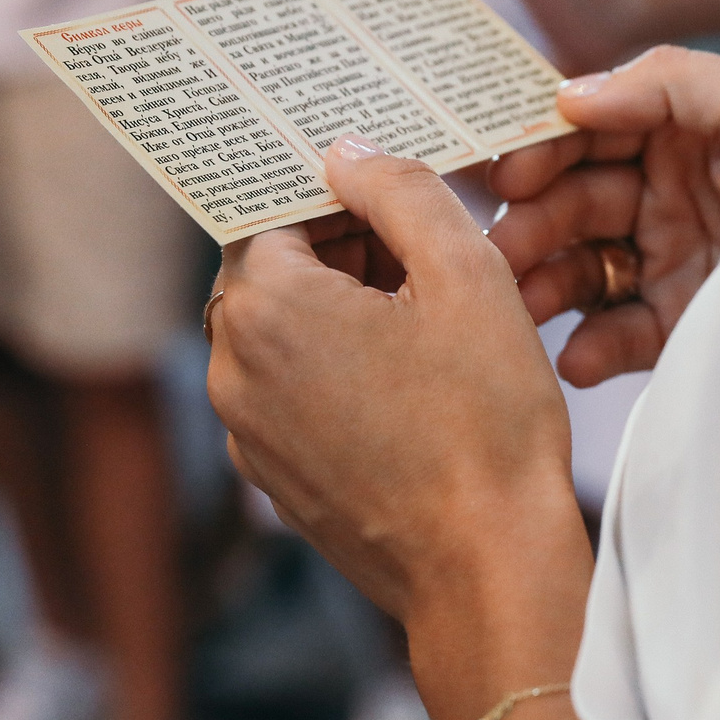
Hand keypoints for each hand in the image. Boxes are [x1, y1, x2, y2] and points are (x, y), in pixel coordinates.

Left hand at [206, 139, 584, 622]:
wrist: (487, 566)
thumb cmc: (485, 420)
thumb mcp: (465, 272)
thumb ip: (401, 190)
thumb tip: (348, 153)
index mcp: (265, 305)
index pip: (278, 209)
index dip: (342, 193)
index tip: (395, 196)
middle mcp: (231, 368)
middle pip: (274, 271)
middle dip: (344, 250)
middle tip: (426, 254)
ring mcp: (247, 432)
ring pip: (283, 335)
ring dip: (342, 313)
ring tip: (429, 323)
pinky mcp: (274, 480)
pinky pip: (293, 395)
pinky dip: (338, 374)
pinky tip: (411, 386)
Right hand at [488, 47, 719, 386]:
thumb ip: (670, 82)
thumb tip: (572, 94)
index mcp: (688, 131)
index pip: (592, 130)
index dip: (545, 147)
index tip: (512, 175)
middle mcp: (675, 193)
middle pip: (577, 201)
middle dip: (534, 223)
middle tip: (503, 250)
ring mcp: (678, 260)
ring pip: (586, 269)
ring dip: (546, 286)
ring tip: (523, 307)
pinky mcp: (687, 325)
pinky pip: (623, 335)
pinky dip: (593, 348)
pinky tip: (578, 357)